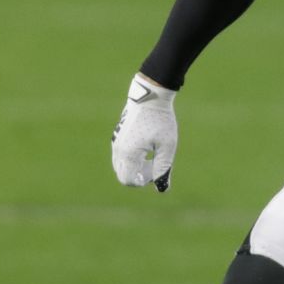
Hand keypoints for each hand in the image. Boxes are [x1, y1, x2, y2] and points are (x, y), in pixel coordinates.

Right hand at [111, 74, 177, 191]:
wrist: (150, 97)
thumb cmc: (161, 121)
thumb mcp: (167, 145)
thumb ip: (163, 167)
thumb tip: (161, 187)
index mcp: (129, 153)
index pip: (128, 180)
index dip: (143, 181)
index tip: (157, 170)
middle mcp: (118, 149)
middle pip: (122, 175)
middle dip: (138, 175)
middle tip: (155, 163)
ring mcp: (116, 142)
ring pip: (120, 166)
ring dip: (135, 167)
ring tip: (152, 155)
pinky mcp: (118, 137)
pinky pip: (120, 156)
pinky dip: (131, 159)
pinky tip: (147, 148)